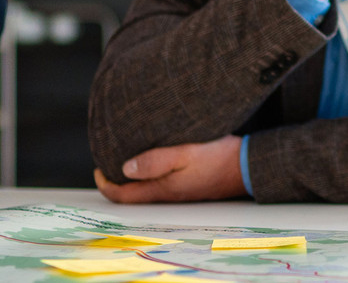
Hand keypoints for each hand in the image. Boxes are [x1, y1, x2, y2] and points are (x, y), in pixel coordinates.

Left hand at [94, 135, 246, 202]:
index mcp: (163, 188)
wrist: (250, 165)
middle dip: (118, 179)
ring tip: (129, 156)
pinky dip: (152, 173)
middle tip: (109, 160)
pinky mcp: (192, 184)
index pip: (123, 194)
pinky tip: (157, 157)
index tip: (97, 169)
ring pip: (148, 187)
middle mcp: (169, 193)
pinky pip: (164, 181)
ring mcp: (182, 191)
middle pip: (134, 192)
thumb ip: (155, 161)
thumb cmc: (219, 158)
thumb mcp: (185, 154)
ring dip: (135, 176)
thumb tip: (124, 168)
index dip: (105, 184)